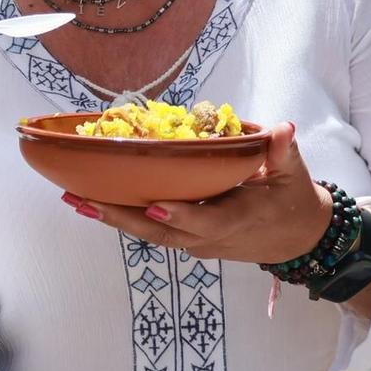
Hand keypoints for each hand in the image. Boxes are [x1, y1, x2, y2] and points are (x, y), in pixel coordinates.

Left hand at [60, 123, 332, 264]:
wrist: (296, 239)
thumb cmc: (292, 201)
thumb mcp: (293, 175)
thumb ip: (282, 151)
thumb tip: (282, 128)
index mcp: (238, 219)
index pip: (206, 222)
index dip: (180, 216)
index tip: (153, 205)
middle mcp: (209, 237)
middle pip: (161, 232)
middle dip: (123, 217)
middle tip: (85, 200)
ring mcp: (194, 242)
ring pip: (148, 234)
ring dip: (111, 217)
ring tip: (75, 199)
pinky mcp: (183, 239)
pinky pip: (148, 230)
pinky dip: (120, 217)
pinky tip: (90, 202)